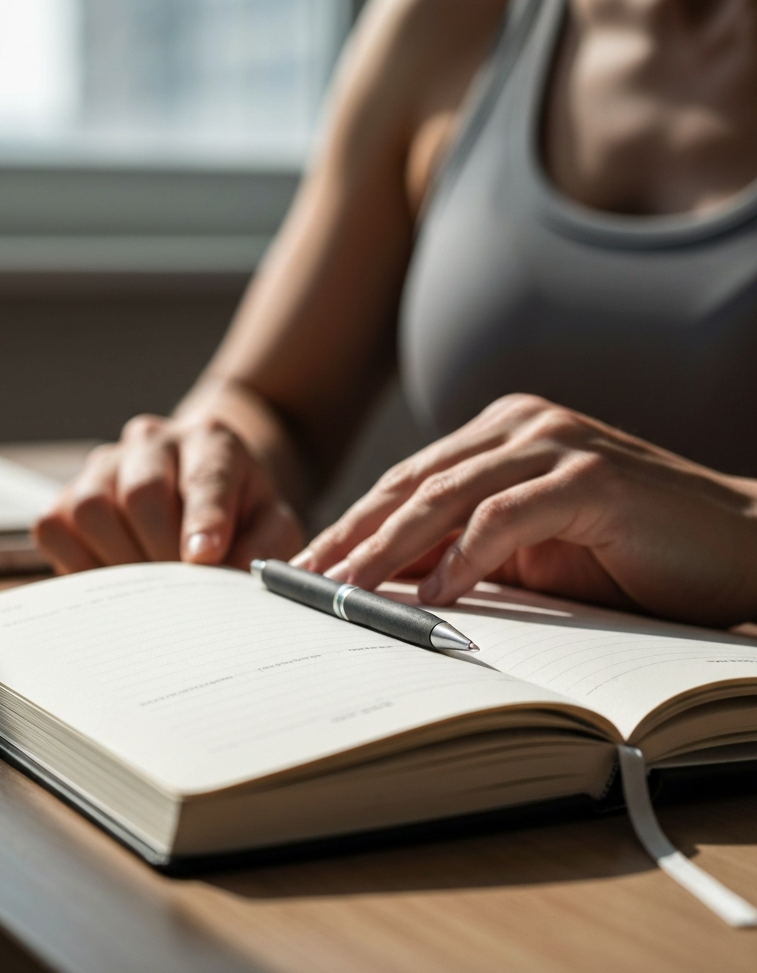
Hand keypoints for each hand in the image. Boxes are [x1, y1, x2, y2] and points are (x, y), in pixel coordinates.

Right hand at [34, 414, 303, 573]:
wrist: (201, 489)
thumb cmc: (238, 510)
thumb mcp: (270, 522)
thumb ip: (266, 544)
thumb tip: (241, 572)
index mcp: (210, 439)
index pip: (205, 477)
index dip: (203, 519)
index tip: (205, 557)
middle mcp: (152, 441)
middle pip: (143, 493)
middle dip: (162, 551)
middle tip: (181, 595)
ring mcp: (103, 465)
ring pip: (91, 508)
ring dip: (120, 561)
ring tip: (150, 590)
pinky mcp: (66, 494)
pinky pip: (55, 529)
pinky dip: (81, 564)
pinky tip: (115, 580)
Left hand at [296, 394, 756, 626]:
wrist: (738, 548)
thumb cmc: (627, 553)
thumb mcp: (526, 551)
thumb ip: (462, 550)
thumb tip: (382, 581)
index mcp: (499, 433)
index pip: (406, 481)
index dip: (353, 524)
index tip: (307, 568)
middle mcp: (520, 425)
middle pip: (413, 484)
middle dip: (354, 537)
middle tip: (306, 581)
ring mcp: (556, 445)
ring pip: (447, 495)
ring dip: (391, 549)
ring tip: (349, 591)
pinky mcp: (591, 478)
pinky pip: (508, 516)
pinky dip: (468, 557)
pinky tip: (439, 596)